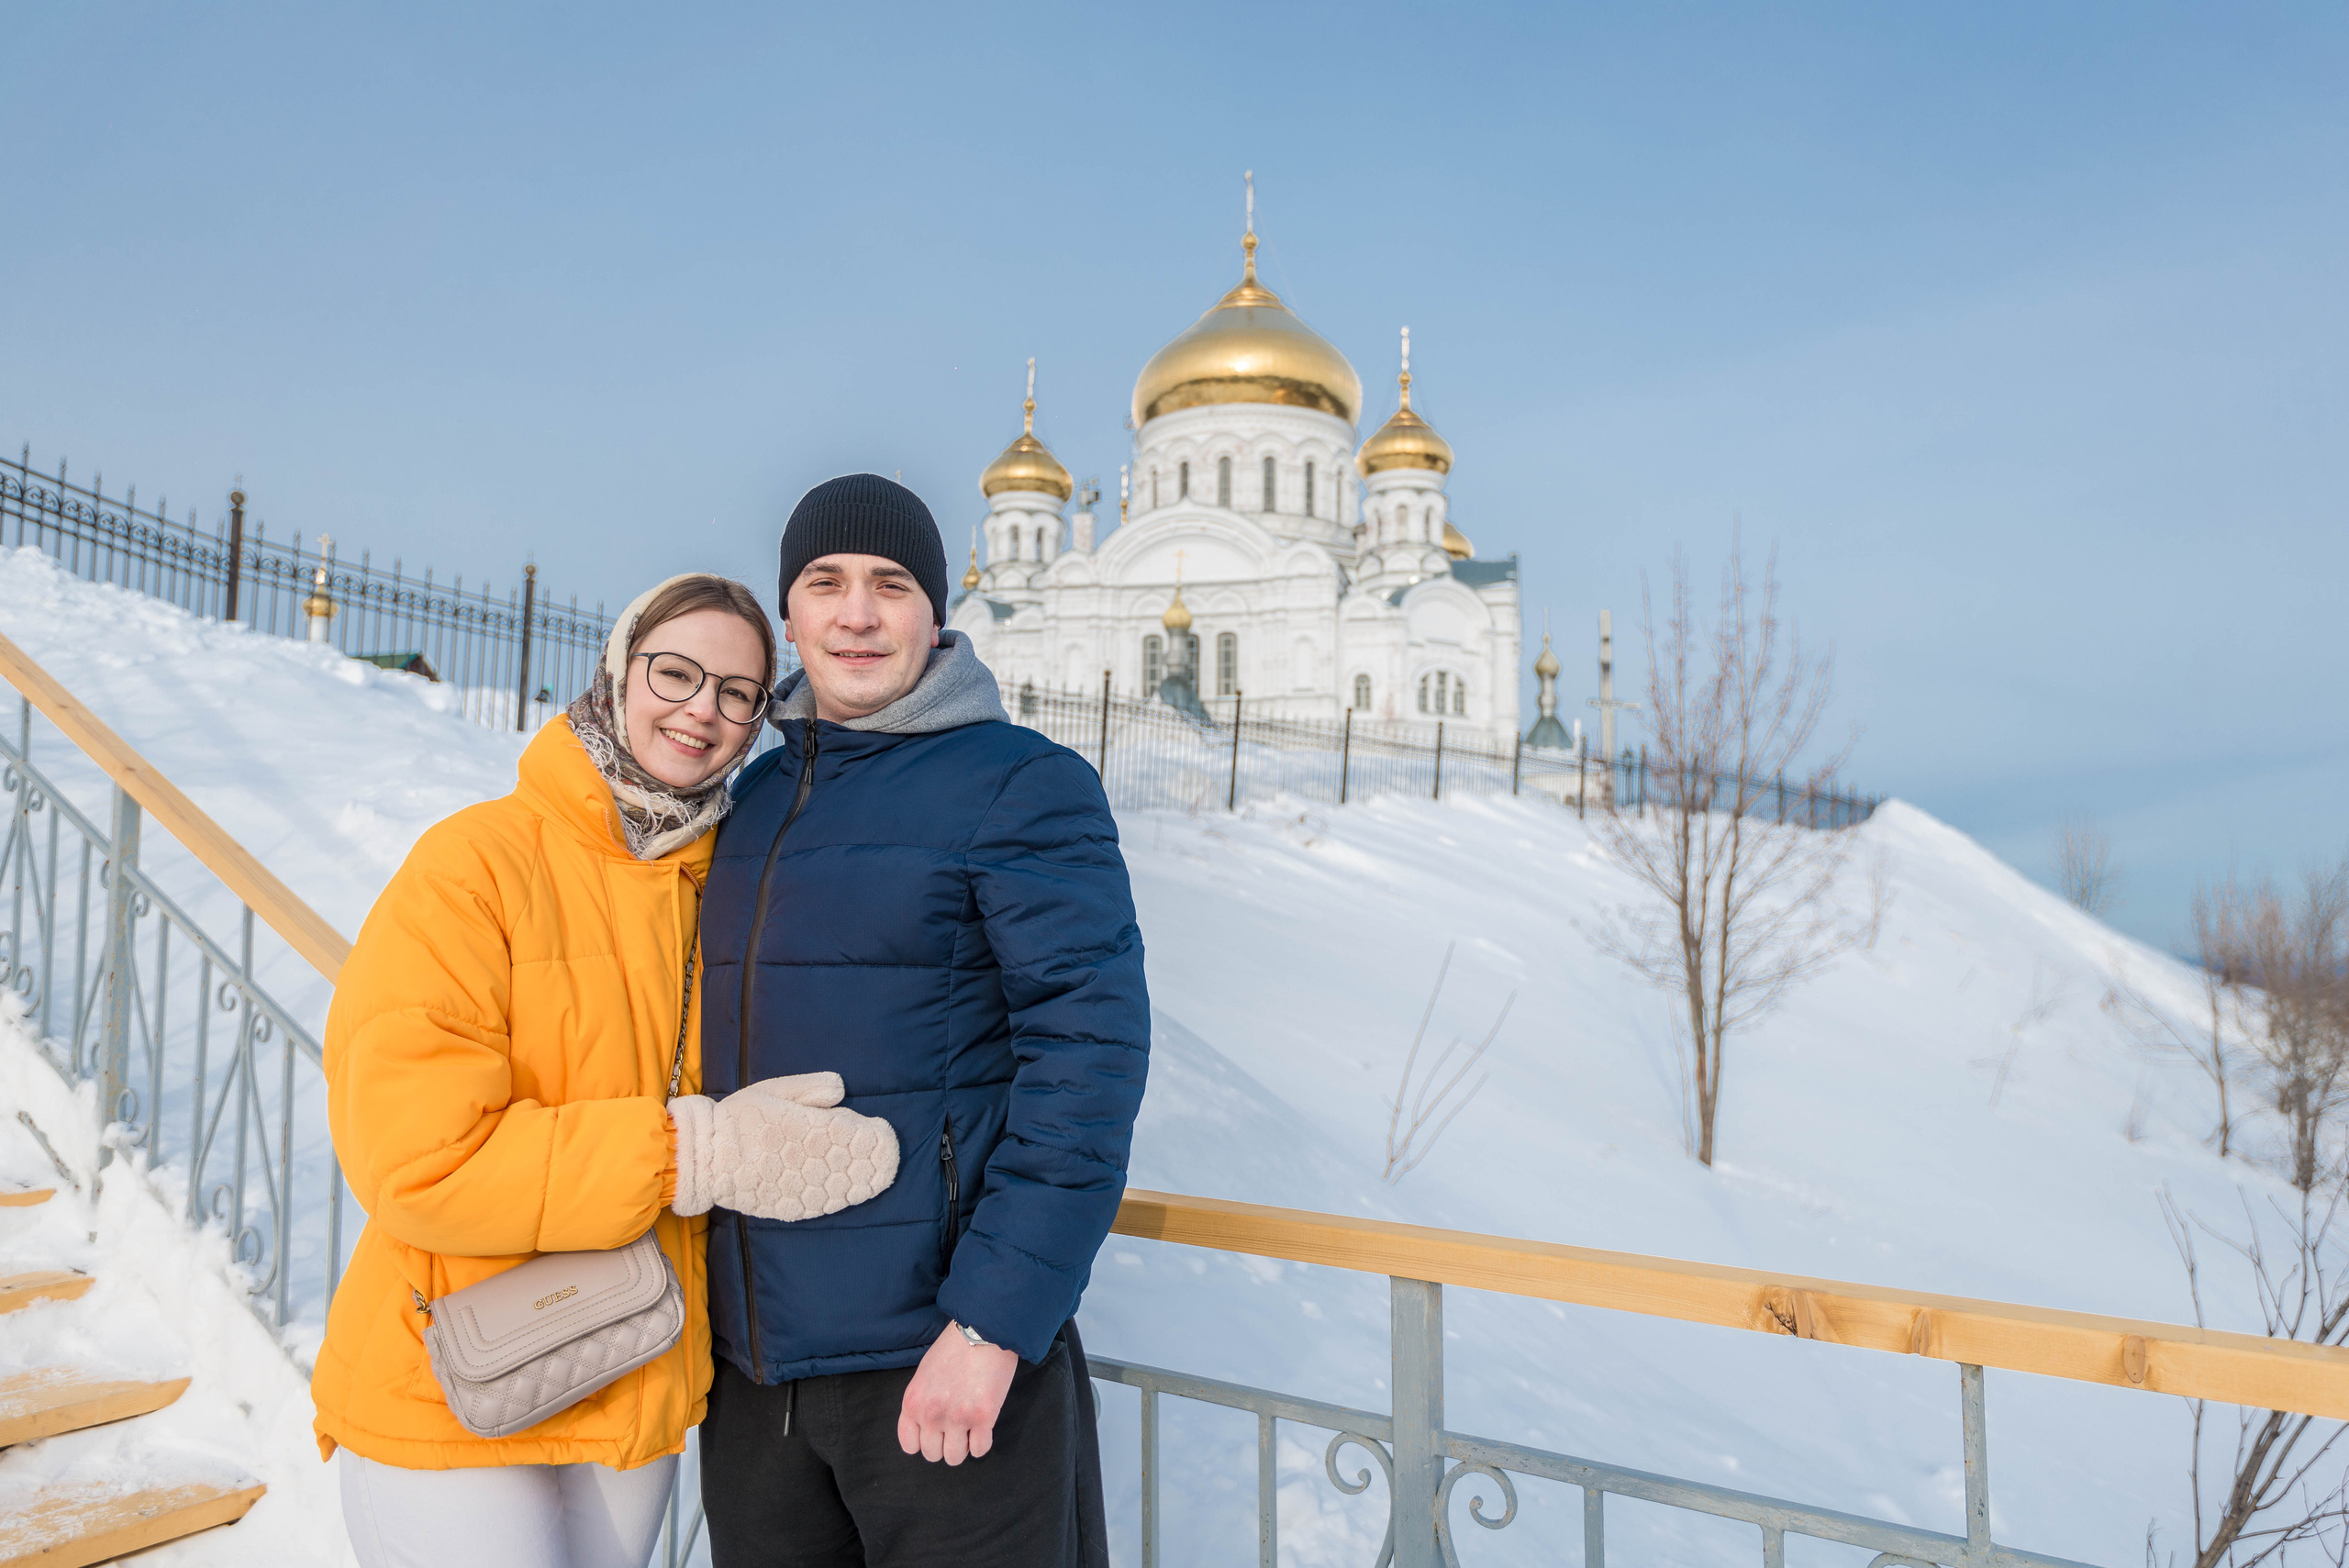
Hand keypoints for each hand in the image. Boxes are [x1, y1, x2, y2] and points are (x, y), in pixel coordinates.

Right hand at [668, 1072, 898, 1220]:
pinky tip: (852, 1194)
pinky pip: (820, 1205)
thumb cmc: (738, 1118)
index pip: (849, 1135)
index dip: (873, 1136)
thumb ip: (809, 1089)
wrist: (703, 1158)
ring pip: (841, 1189)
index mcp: (802, 1130)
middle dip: (874, 1160)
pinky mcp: (786, 1208)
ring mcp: (796, 1190)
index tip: (884, 1129)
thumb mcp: (773, 1090)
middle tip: (888, 1155)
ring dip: (864, 1182)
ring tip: (879, 1175)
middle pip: (850, 1165)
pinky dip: (840, 1199)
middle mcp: (803, 1163)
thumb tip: (842, 1089)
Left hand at [896, 1323, 1018, 1464]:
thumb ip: (921, 1402)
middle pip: (933, 1454)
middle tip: (956, 1429)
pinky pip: (979, 1449)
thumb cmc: (953, 1348)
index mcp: (913, 1403)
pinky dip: (981, 1443)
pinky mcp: (983, 1417)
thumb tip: (926, 1428)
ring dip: (963, 1447)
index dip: (924, 1442)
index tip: (935, 1433)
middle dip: (944, 1445)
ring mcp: (957, 1418)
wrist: (982, 1330)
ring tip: (970, 1430)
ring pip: (955, 1457)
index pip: (910, 1445)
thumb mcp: (923, 1375)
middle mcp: (931, 1414)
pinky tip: (984, 1428)